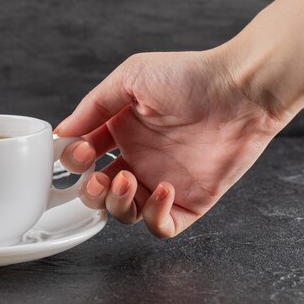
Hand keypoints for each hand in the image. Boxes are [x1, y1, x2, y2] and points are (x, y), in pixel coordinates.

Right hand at [56, 48, 283, 237]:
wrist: (240, 89)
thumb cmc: (188, 76)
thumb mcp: (130, 78)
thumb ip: (93, 106)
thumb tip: (63, 132)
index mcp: (121, 133)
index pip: (85, 159)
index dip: (75, 162)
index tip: (79, 152)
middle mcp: (139, 160)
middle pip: (100, 194)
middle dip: (90, 192)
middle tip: (97, 177)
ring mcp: (162, 182)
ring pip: (125, 214)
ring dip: (116, 204)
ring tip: (127, 179)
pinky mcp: (190, 200)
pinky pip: (162, 227)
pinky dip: (155, 217)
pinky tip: (163, 189)